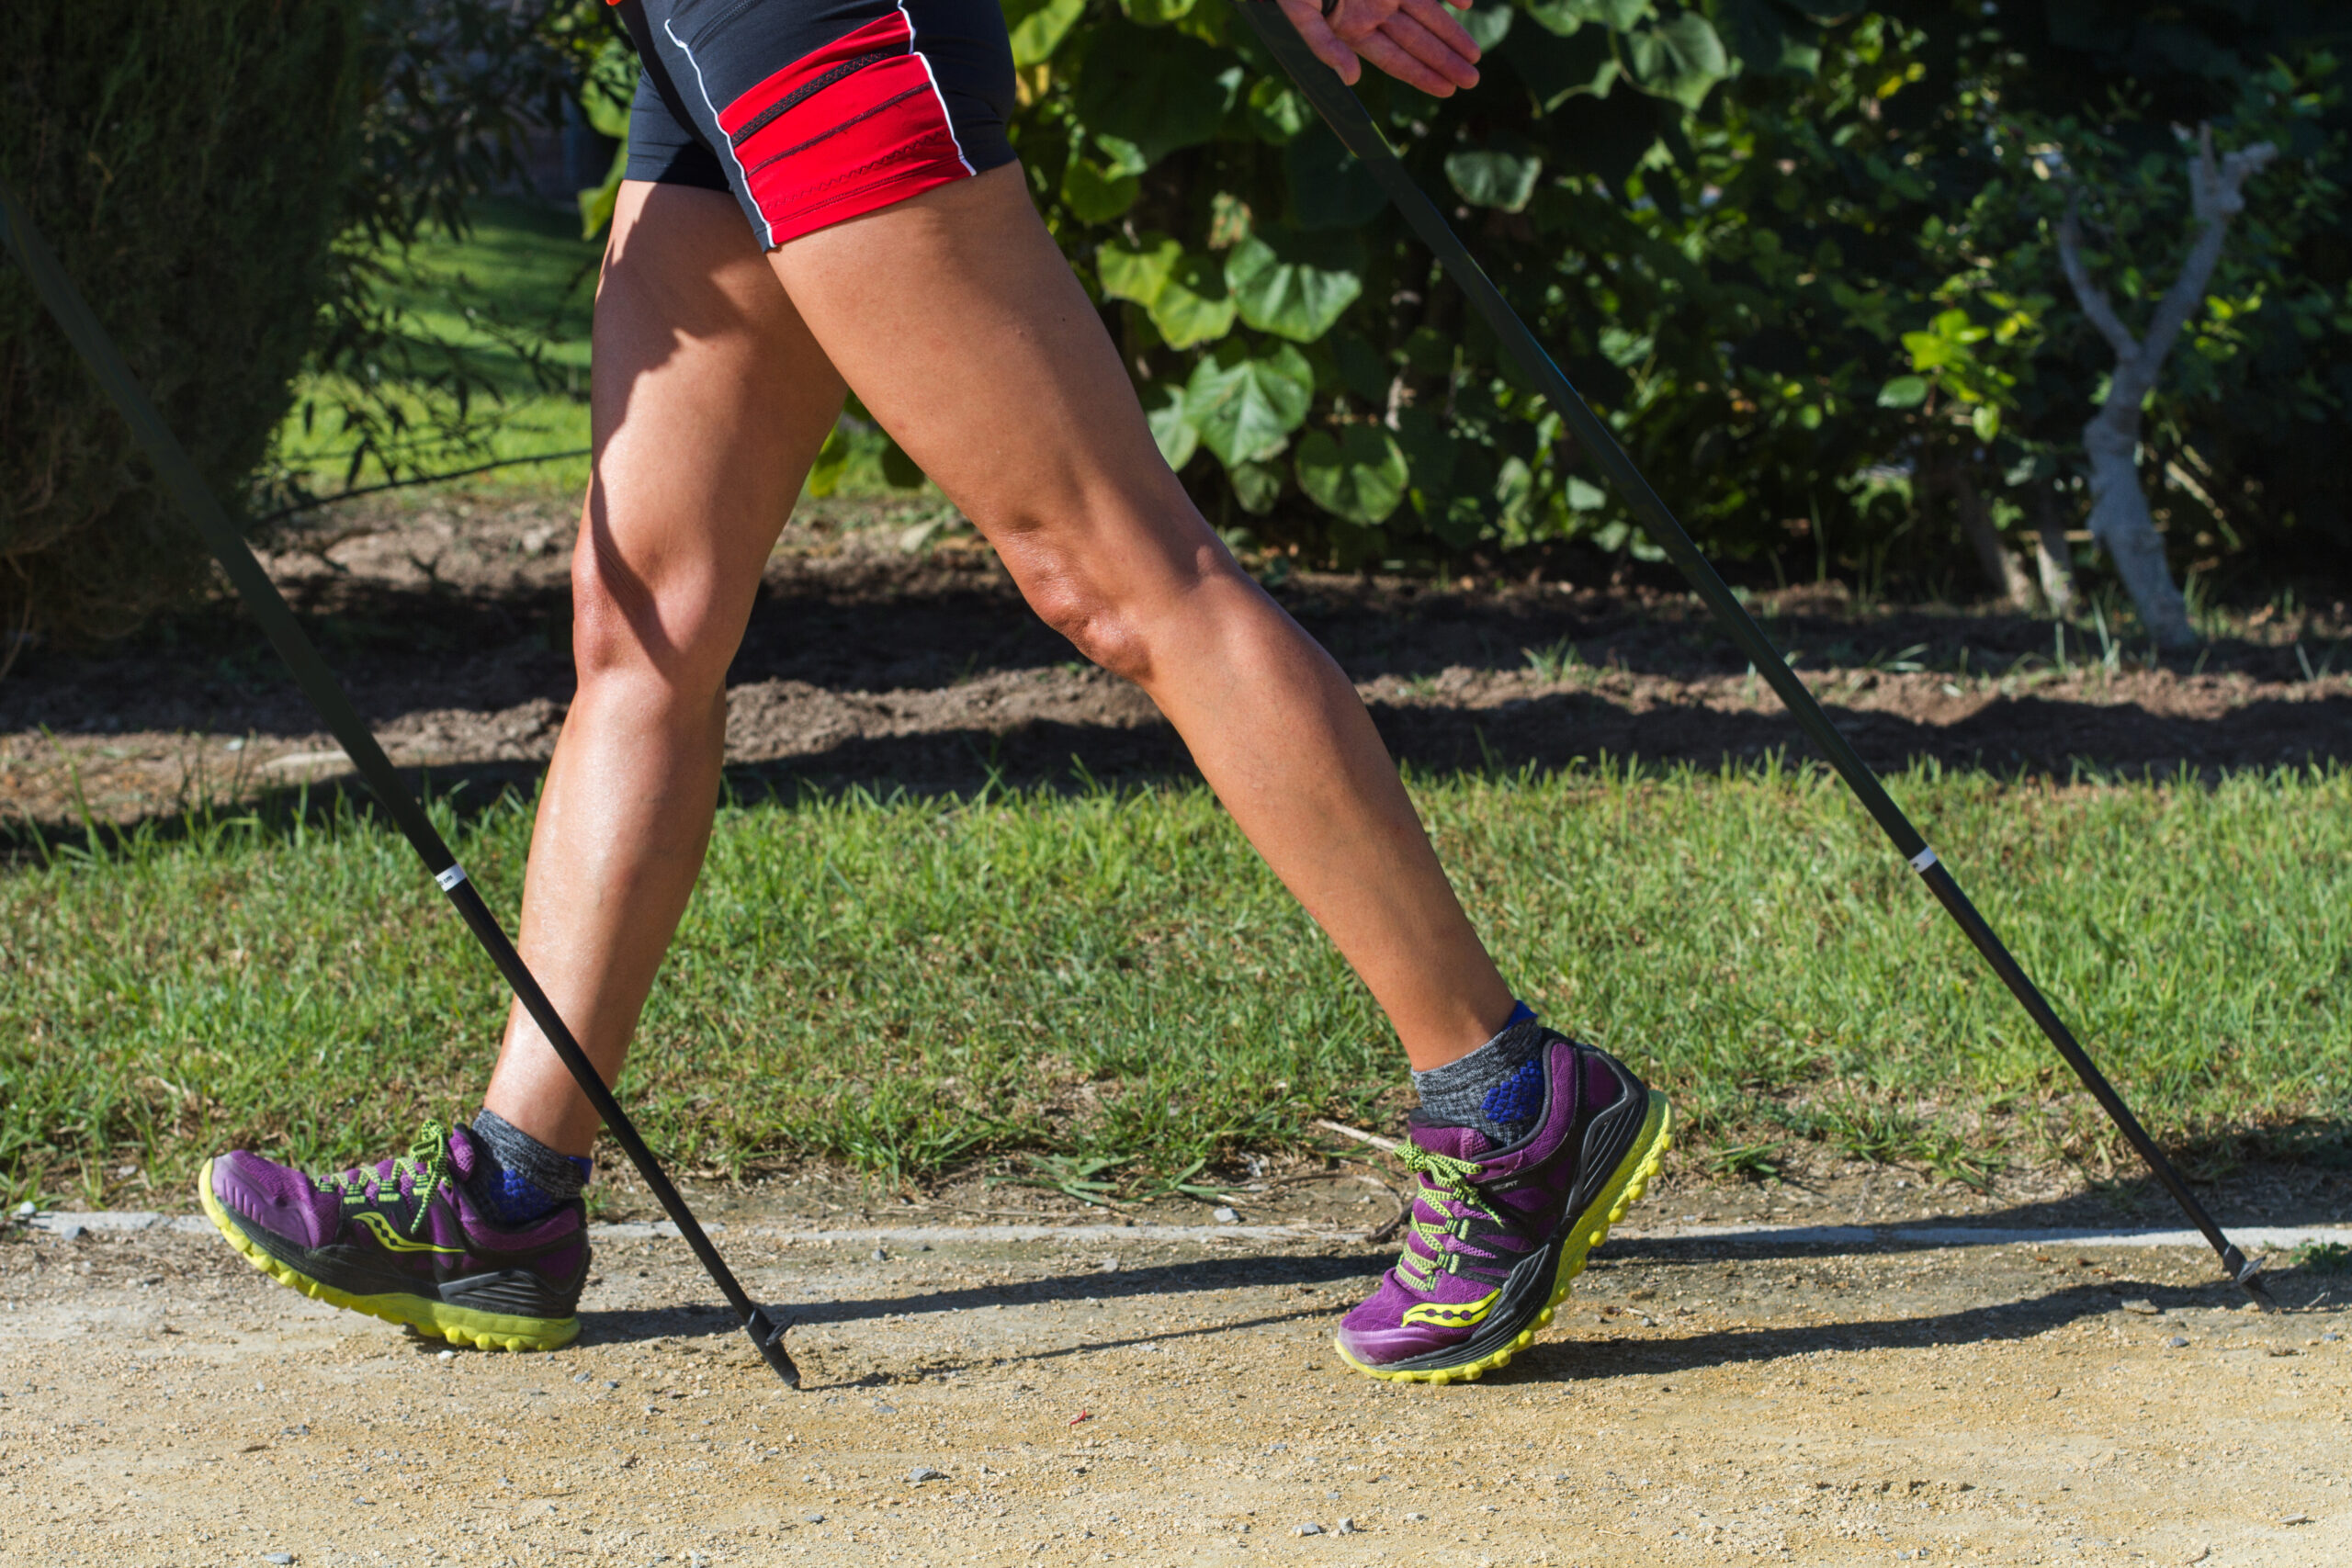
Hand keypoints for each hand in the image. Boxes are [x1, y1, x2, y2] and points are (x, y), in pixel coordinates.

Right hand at [1272, 0, 1481, 97]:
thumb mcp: (1301, 15)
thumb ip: (1324, 47)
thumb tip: (1351, 80)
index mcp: (1353, 30)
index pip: (1394, 60)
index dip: (1421, 76)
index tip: (1447, 91)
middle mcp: (1375, 12)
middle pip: (1417, 42)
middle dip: (1445, 61)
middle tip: (1472, 80)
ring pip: (1427, 15)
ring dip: (1452, 35)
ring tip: (1475, 56)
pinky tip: (1466, 5)